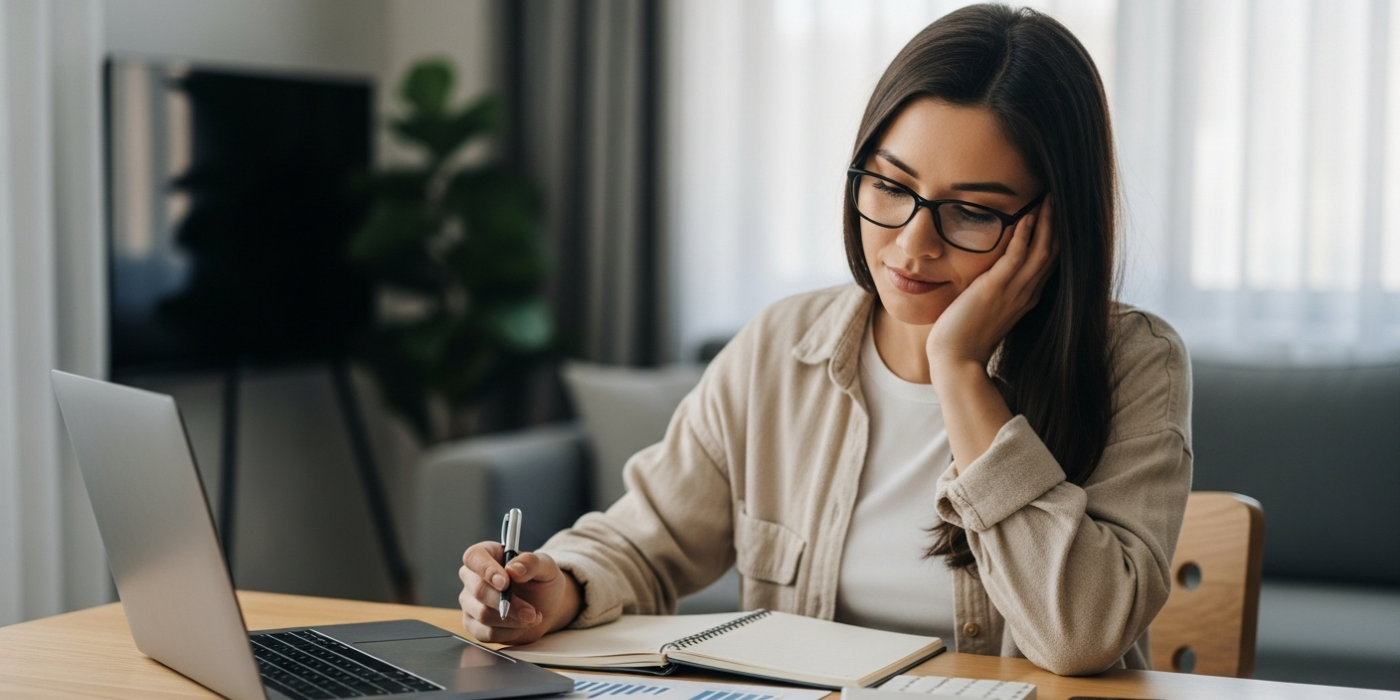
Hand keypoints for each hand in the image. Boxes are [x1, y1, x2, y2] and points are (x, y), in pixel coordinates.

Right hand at [459, 541, 580, 643]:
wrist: (547, 606)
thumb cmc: (542, 581)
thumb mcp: (546, 566)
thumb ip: (531, 563)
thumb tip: (514, 569)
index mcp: (487, 554)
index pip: (473, 557)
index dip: (486, 570)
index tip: (506, 583)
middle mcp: (473, 577)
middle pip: (478, 590)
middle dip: (508, 603)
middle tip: (531, 611)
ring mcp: (470, 602)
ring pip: (483, 614)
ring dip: (512, 619)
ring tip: (532, 617)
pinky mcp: (473, 624)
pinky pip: (485, 633)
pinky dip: (509, 632)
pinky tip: (521, 625)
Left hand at [926, 196, 1056, 370]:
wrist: (956, 360)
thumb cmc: (965, 338)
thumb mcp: (987, 310)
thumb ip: (994, 293)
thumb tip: (988, 280)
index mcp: (1025, 298)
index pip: (1048, 262)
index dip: (1054, 237)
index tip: (1055, 215)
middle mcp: (1026, 294)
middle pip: (1052, 252)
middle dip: (1056, 224)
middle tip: (1057, 198)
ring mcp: (1014, 292)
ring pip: (1041, 251)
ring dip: (1046, 222)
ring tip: (1048, 198)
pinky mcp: (995, 289)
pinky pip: (1016, 257)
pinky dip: (1024, 235)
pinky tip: (1026, 215)